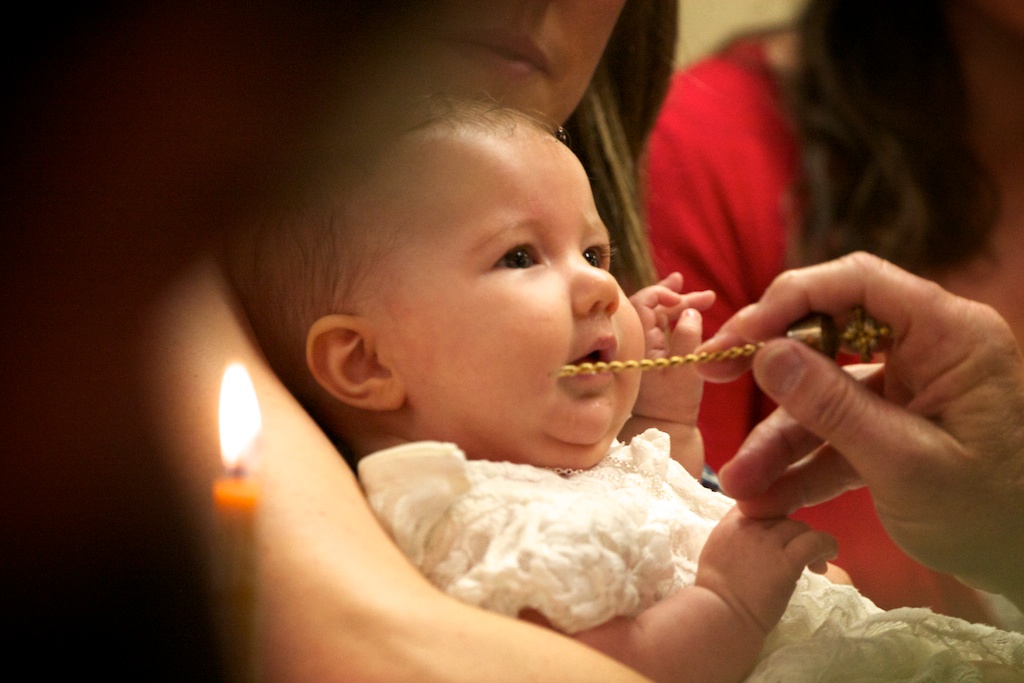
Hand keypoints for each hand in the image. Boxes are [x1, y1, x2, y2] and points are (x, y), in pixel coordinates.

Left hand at [622, 273, 713, 475]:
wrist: (667, 432)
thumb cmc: (672, 404)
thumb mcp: (682, 371)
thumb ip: (687, 339)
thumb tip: (690, 313)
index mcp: (636, 341)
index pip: (641, 304)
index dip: (661, 294)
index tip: (681, 298)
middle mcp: (639, 342)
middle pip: (654, 308)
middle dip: (679, 298)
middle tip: (706, 295)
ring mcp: (649, 351)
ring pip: (663, 319)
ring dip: (683, 307)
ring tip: (706, 298)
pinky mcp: (659, 360)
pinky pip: (668, 332)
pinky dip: (682, 321)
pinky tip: (696, 315)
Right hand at [697, 252, 1023, 607]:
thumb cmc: (990, 513)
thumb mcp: (906, 463)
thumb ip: (833, 407)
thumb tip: (765, 354)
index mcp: (948, 333)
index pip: (856, 283)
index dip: (787, 300)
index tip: (737, 338)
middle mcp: (927, 346)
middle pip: (827, 331)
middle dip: (768, 366)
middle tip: (710, 377)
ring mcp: (908, 386)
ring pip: (824, 391)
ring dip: (778, 439)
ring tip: (739, 486)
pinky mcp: (896, 424)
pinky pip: (837, 430)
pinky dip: (803, 464)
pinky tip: (766, 498)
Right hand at [697, 507, 836, 635]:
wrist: (722, 616)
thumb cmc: (716, 593)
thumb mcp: (716, 551)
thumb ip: (734, 536)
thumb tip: (754, 535)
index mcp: (731, 523)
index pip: (760, 504)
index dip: (772, 518)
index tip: (776, 537)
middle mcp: (750, 526)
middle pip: (782, 516)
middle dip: (791, 534)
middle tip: (795, 555)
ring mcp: (769, 542)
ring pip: (800, 527)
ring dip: (810, 542)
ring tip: (814, 563)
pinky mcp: (787, 560)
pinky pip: (816, 541)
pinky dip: (826, 546)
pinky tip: (827, 558)